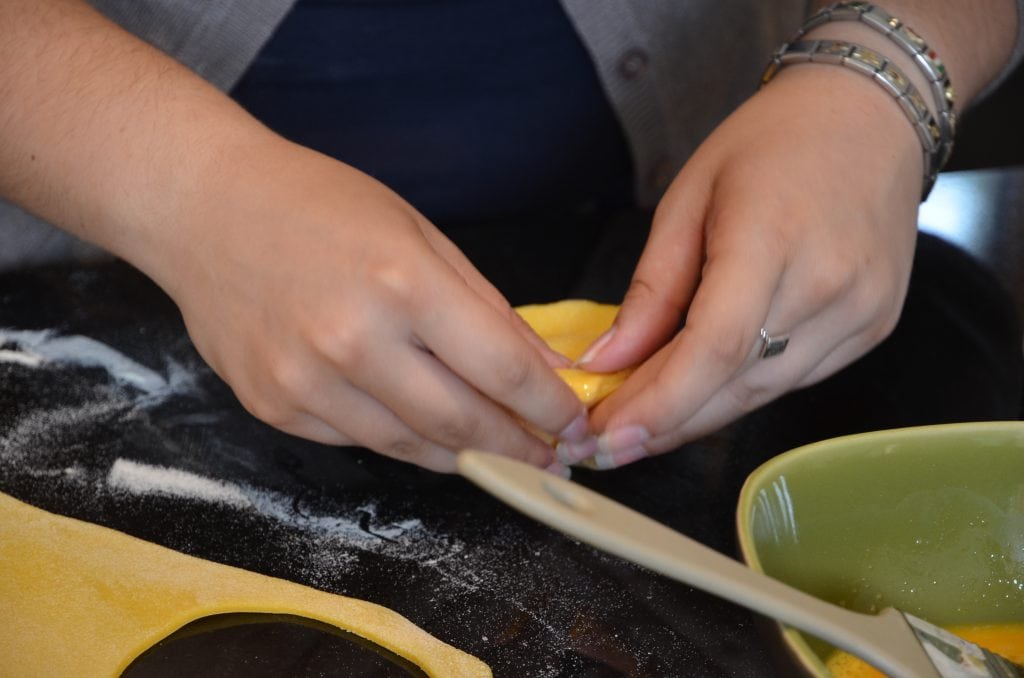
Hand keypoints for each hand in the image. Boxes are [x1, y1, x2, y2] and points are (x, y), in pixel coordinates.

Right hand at [148, 137, 585, 471]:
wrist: (204, 208)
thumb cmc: (319, 206)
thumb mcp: (420, 234)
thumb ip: (486, 308)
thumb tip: (543, 370)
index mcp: (404, 283)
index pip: (503, 370)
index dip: (550, 409)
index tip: (574, 425)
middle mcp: (354, 340)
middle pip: (463, 423)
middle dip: (518, 448)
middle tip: (548, 456)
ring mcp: (307, 382)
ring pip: (412, 448)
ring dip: (466, 454)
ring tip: (497, 450)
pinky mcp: (274, 407)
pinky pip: (359, 442)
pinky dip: (402, 440)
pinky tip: (422, 426)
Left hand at [578, 65, 922, 466]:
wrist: (870, 117)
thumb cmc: (771, 143)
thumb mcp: (688, 199)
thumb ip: (651, 290)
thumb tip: (609, 363)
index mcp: (772, 239)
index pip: (712, 349)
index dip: (656, 405)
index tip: (604, 438)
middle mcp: (828, 286)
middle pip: (734, 384)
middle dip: (662, 423)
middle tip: (604, 442)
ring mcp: (861, 313)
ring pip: (762, 393)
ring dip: (696, 414)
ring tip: (641, 419)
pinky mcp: (874, 328)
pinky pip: (792, 379)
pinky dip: (738, 390)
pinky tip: (700, 388)